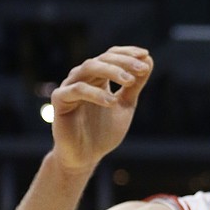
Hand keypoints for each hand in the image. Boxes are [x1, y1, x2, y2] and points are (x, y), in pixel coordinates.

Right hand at [49, 46, 153, 174]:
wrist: (86, 156)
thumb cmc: (104, 131)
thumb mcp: (125, 106)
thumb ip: (134, 86)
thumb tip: (149, 61)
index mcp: (97, 77)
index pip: (110, 56)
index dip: (127, 53)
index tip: (146, 55)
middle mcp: (82, 78)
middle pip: (101, 60)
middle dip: (124, 63)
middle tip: (142, 69)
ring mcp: (69, 87)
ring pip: (88, 69)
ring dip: (111, 72)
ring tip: (130, 81)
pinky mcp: (60, 101)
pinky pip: (76, 91)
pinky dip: (95, 93)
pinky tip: (111, 101)